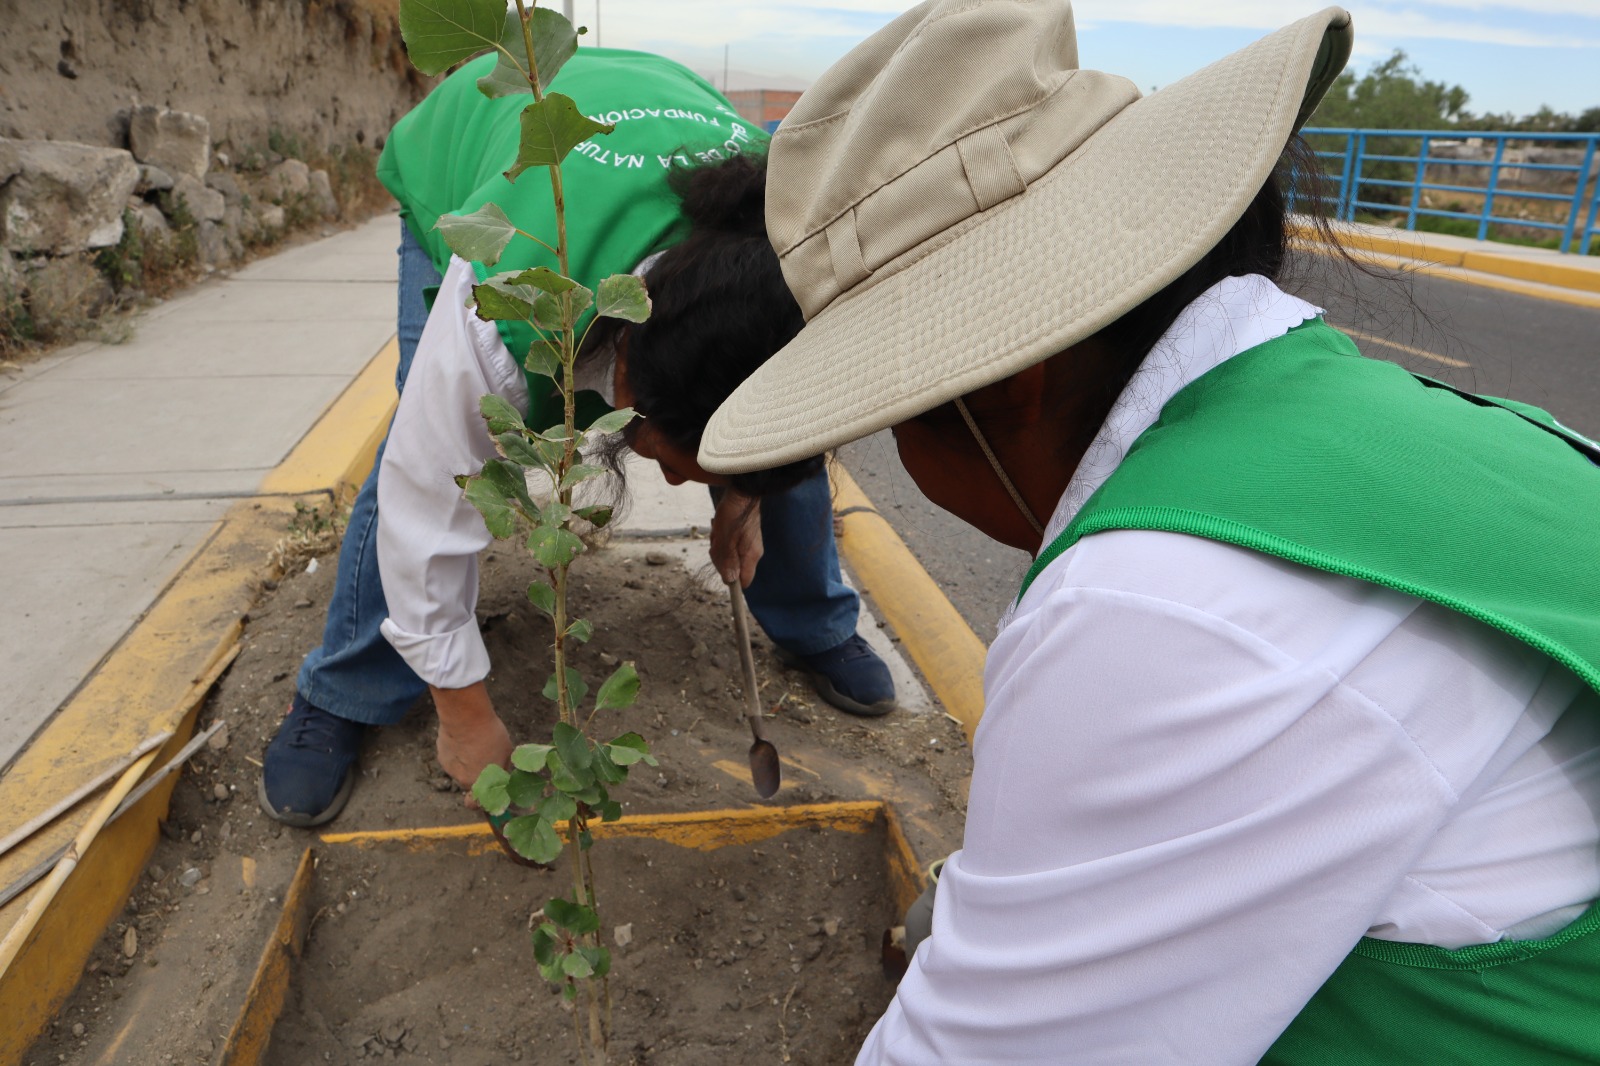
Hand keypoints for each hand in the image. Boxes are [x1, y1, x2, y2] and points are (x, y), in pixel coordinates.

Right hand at [431, 681, 512, 798]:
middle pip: (470, 783)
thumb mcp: (506, 753)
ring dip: (467, 762)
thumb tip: (505, 777)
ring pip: (460, 769)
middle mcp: (461, 780)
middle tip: (485, 757)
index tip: (485, 793)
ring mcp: (449, 768)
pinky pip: (452, 757)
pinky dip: (457, 752)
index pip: (474, 804)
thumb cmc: (490, 736)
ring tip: (475, 743)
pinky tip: (464, 738)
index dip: (479, 801)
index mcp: (478, 784)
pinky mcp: (441, 755)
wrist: (465, 717)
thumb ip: (503, 770)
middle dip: (476, 774)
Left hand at [710, 490, 763, 586]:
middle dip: (720, 557)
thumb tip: (730, 581)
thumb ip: (728, 561)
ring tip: (718, 530)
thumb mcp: (726, 540)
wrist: (742, 491)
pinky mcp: (744, 535)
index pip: (744, 581)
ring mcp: (748, 543)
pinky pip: (730, 543)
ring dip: (719, 545)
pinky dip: (722, 537)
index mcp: (751, 556)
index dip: (730, 579)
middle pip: (733, 567)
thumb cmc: (734, 514)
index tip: (720, 565)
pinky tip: (719, 526)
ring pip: (729, 554)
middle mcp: (752, 552)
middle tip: (717, 541)